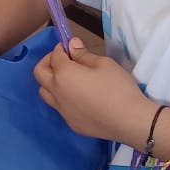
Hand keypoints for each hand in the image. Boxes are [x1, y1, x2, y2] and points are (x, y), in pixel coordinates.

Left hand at [33, 40, 152, 143]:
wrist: (129, 120)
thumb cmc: (118, 88)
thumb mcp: (103, 64)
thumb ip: (83, 54)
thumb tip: (71, 45)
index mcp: (63, 75)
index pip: (54, 56)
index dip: (61, 48)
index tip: (70, 46)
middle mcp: (57, 93)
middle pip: (39, 74)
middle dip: (48, 62)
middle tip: (64, 60)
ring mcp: (62, 111)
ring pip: (45, 93)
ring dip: (51, 82)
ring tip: (69, 79)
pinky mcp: (71, 124)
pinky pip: (59, 108)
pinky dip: (63, 98)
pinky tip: (80, 98)